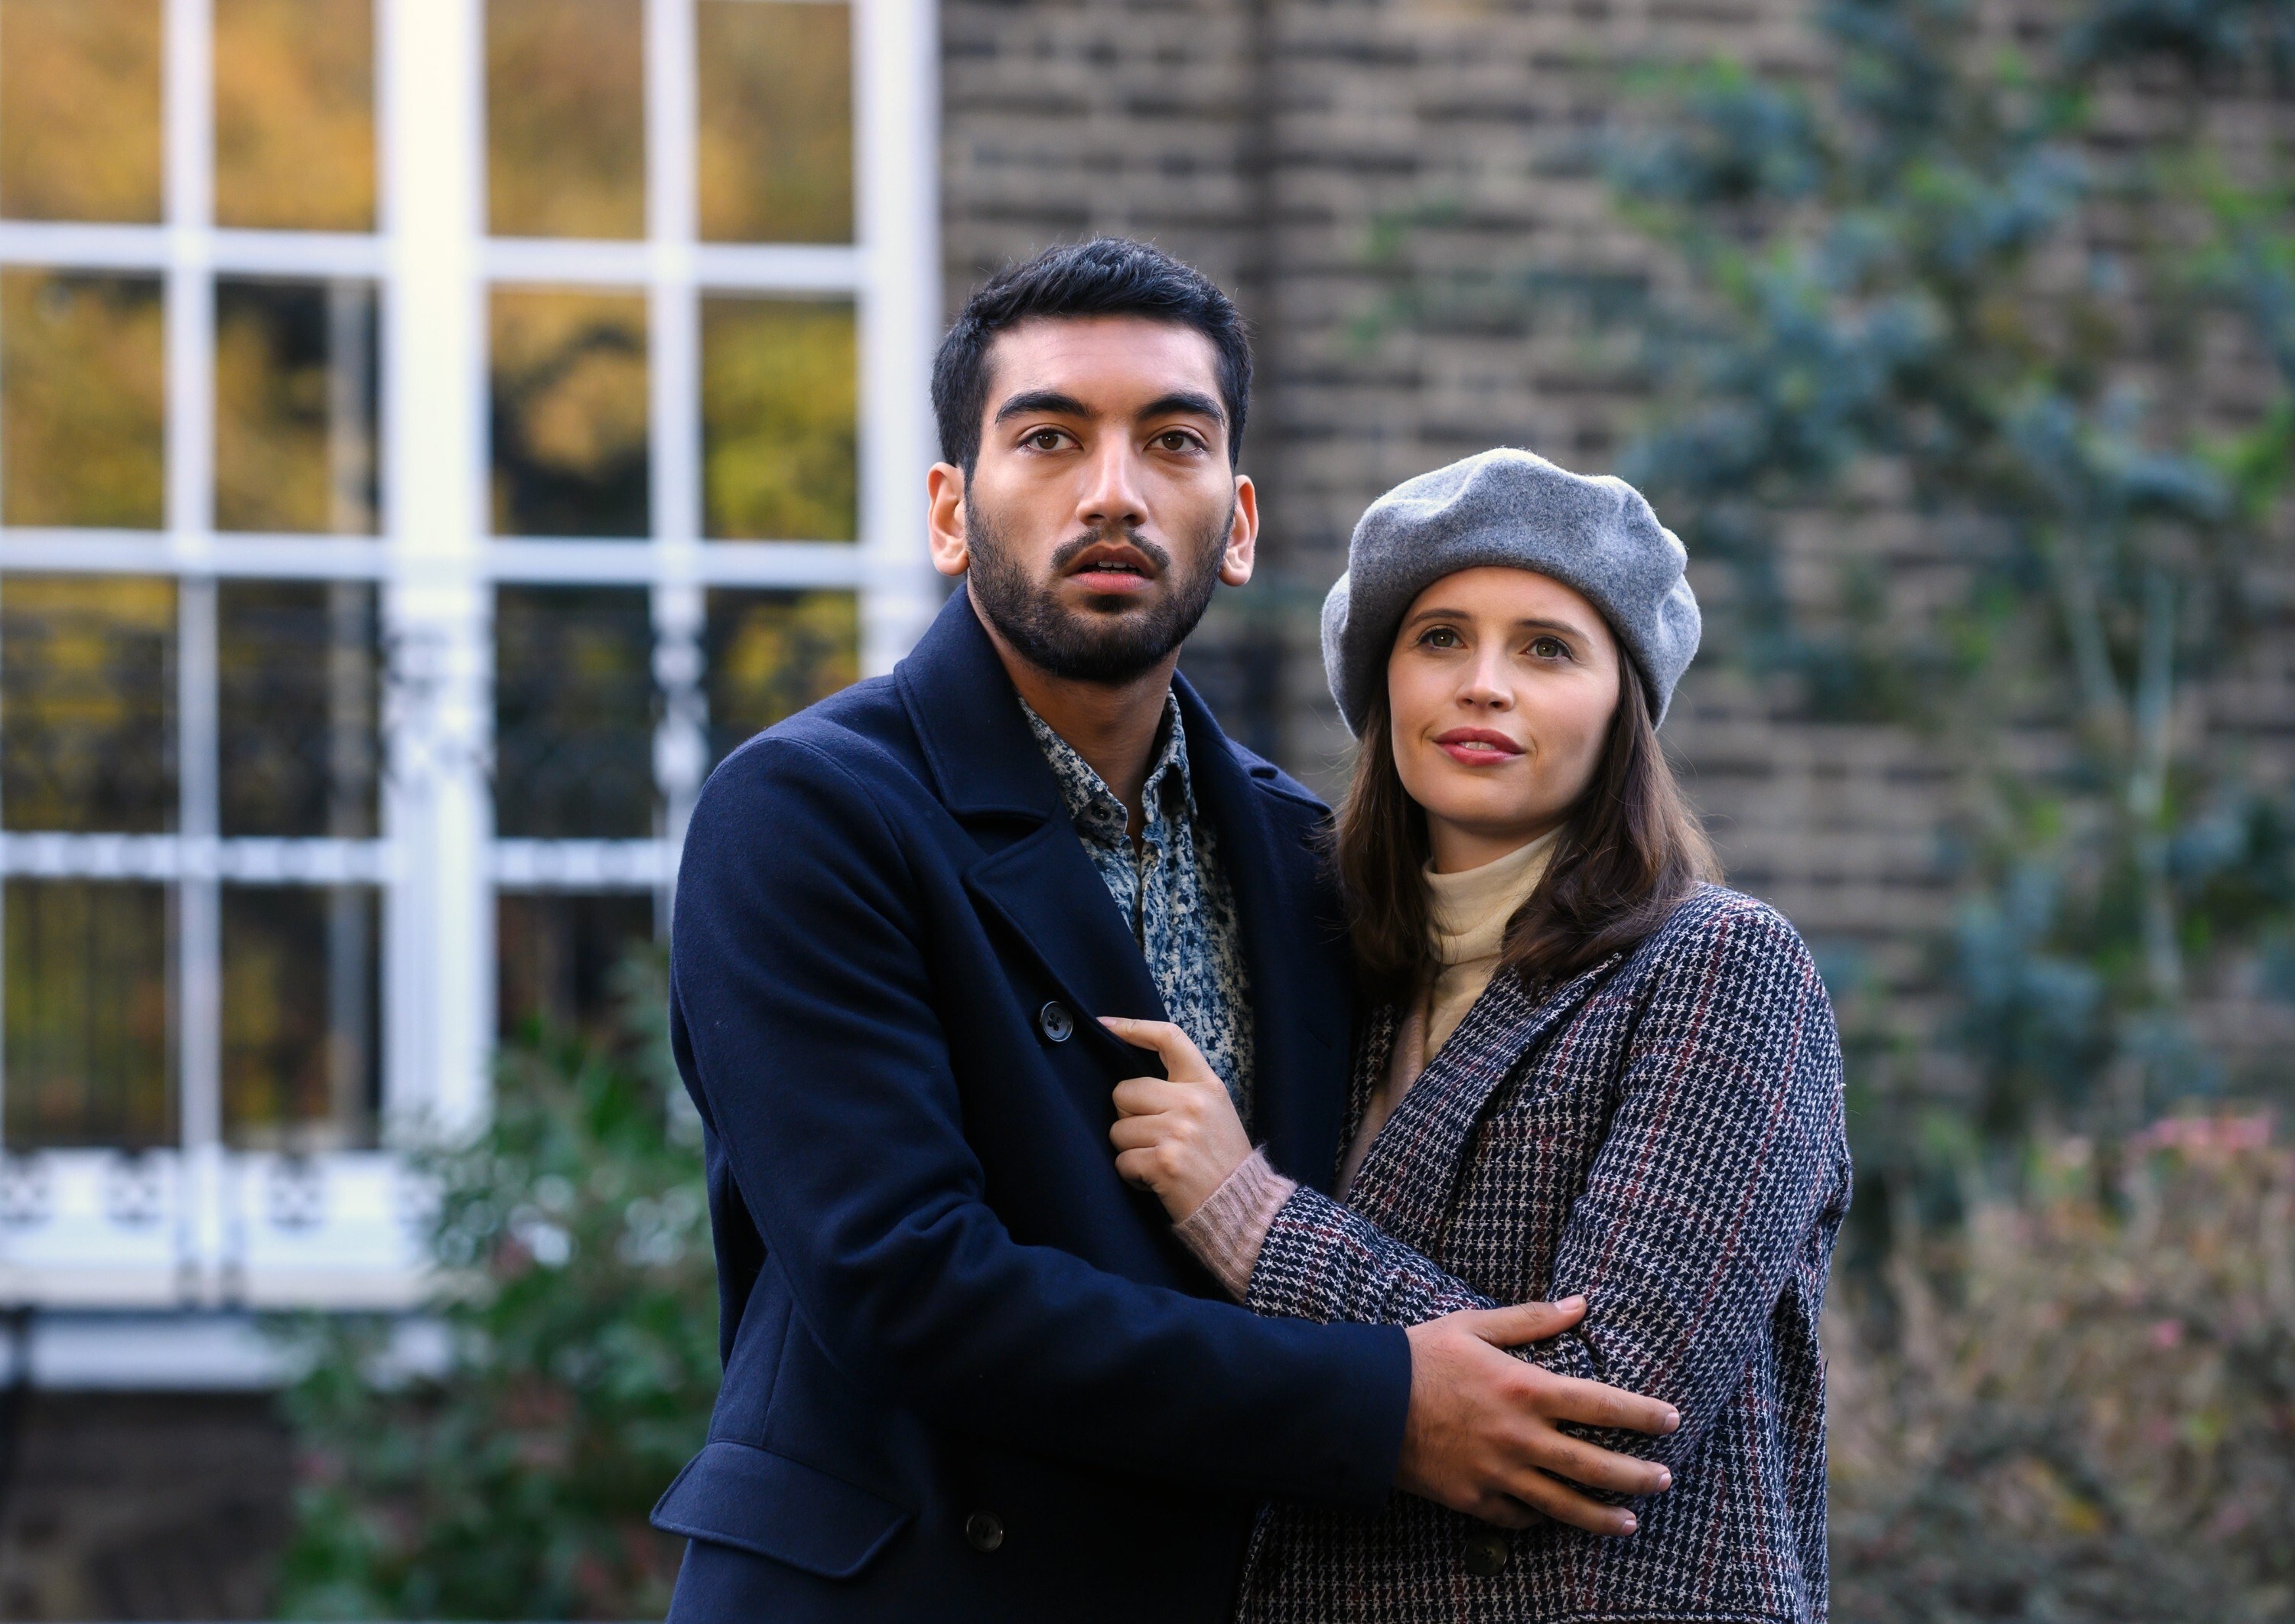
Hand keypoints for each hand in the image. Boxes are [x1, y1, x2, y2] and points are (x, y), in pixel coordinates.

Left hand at [1099, 1017, 1252, 1221]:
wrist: (1243, 1208)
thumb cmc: (1222, 1160)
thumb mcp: (1215, 1112)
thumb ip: (1181, 1091)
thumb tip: (1131, 1083)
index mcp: (1207, 1085)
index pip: (1169, 1039)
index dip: (1133, 1027)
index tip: (1106, 1025)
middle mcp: (1193, 1103)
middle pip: (1124, 1091)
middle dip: (1127, 1116)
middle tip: (1152, 1137)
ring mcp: (1178, 1132)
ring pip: (1118, 1129)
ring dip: (1130, 1150)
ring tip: (1159, 1161)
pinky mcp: (1164, 1163)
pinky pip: (1122, 1161)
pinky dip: (1133, 1175)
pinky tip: (1156, 1180)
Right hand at [1398, 1299, 1679, 1535]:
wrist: (1362, 1404)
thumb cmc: (1419, 1356)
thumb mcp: (1474, 1325)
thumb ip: (1531, 1320)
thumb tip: (1580, 1305)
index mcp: (1524, 1388)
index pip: (1600, 1404)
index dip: (1641, 1414)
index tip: (1672, 1420)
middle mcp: (1518, 1436)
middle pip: (1594, 1464)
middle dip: (1637, 1475)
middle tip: (1665, 1479)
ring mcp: (1497, 1473)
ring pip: (1564, 1504)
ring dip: (1603, 1515)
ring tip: (1631, 1522)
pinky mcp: (1472, 1500)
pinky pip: (1518, 1517)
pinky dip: (1541, 1518)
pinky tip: (1557, 1517)